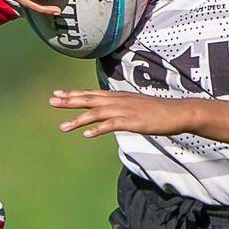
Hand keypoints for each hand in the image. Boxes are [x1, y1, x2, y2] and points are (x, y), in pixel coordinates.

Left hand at [52, 89, 199, 139]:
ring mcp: (125, 110)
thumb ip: (120, 109)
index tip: (57, 94)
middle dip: (69, 101)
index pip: (91, 94)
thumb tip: (108, 114)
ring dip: (79, 120)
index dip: (73, 94)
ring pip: (97, 113)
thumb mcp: (135, 107)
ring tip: (63, 127)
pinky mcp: (133, 121)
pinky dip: (98, 129)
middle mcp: (118, 101)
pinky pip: (112, 124)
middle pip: (90, 99)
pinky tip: (87, 135)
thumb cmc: (157, 112)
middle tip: (51, 101)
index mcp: (118, 97)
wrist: (178, 113)